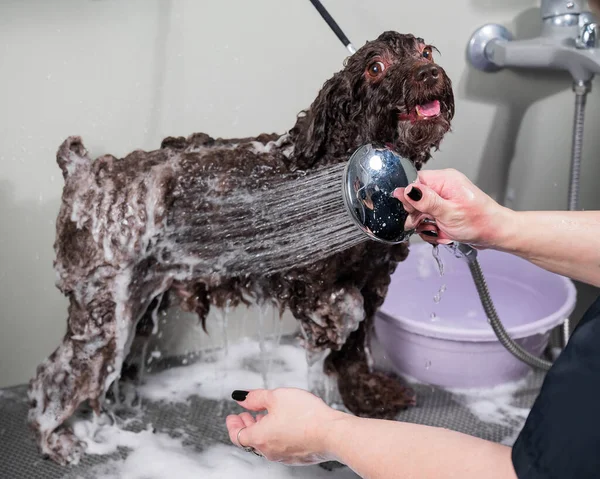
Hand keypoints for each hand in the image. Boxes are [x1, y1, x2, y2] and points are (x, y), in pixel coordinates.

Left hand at [225, 388, 344, 464]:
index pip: (237, 435)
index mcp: (260, 438)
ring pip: (266, 443)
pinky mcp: (298, 457)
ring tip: (265, 416)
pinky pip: (280, 446)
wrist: (332, 433)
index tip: (232, 416)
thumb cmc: (305, 414)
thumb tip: (242, 398)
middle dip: (246, 425)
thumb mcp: (276, 396)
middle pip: (250, 440)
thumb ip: (256, 397)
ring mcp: (284, 456)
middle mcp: (269, 451)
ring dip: (261, 429)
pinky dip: (275, 434)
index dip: (232, 425)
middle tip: (245, 415)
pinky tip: (284, 423)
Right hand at [393, 168, 512, 247]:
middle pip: (414, 198)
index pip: (414, 181)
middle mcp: (443, 186)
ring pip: (420, 211)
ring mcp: (443, 199)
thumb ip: (425, 200)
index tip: (415, 212)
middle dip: (418, 215)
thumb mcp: (448, 212)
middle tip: (428, 223)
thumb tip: (405, 189)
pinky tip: (441, 233)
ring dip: (425, 225)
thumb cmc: (479, 222)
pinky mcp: (444, 210)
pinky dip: (431, 229)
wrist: (496, 234)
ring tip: (437, 230)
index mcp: (444, 179)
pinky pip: (428, 219)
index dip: (409, 198)